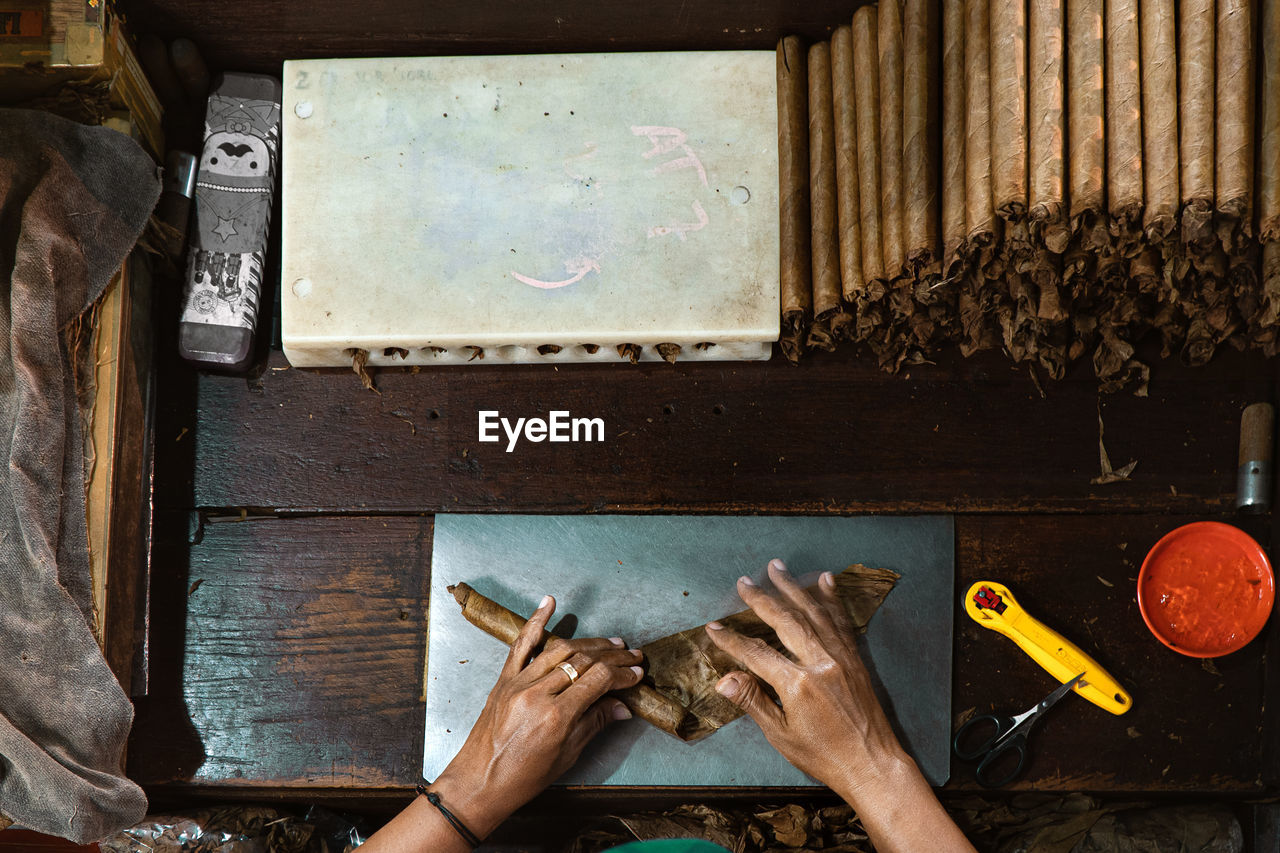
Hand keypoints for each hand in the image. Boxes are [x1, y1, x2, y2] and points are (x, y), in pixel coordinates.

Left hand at [429, 595, 643, 838]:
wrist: (479, 782)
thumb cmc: (523, 777)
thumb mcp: (567, 756)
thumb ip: (594, 723)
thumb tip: (622, 706)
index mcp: (555, 716)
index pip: (598, 680)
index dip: (622, 674)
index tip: (637, 673)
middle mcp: (537, 693)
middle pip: (582, 661)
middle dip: (612, 657)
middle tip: (631, 655)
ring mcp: (517, 683)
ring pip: (559, 649)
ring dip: (588, 643)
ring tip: (610, 642)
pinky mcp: (504, 680)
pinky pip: (521, 644)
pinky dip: (536, 622)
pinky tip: (549, 604)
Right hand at [704, 559, 905, 800]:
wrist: (873, 766)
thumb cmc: (825, 757)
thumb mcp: (781, 736)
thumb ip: (754, 701)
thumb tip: (724, 680)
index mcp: (798, 685)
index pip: (756, 653)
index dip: (732, 640)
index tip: (714, 628)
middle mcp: (820, 663)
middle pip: (785, 621)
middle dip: (762, 599)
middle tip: (744, 582)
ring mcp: (841, 658)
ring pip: (813, 613)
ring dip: (793, 588)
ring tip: (776, 567)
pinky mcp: (855, 659)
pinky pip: (840, 621)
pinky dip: (831, 599)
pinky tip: (824, 580)